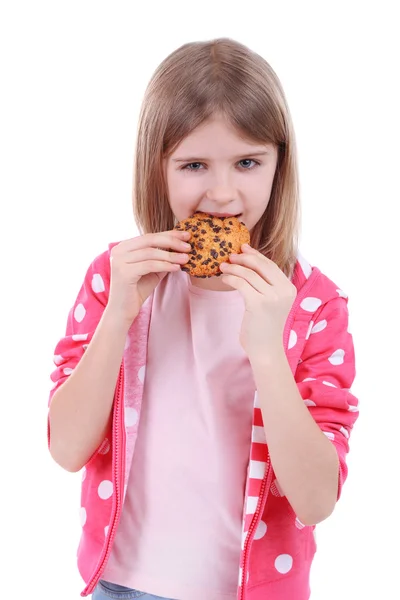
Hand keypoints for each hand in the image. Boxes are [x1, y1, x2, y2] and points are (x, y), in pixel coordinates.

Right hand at [106, 230, 191, 326]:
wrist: (123, 310)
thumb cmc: (138, 289)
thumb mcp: (152, 270)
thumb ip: (162, 257)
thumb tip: (182, 247)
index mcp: (124, 246)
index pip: (149, 236)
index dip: (169, 234)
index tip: (186, 235)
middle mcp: (118, 250)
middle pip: (150, 240)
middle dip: (172, 241)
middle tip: (188, 246)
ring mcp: (119, 261)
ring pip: (150, 253)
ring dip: (171, 255)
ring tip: (185, 258)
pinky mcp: (124, 272)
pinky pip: (149, 265)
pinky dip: (165, 265)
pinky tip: (176, 268)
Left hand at [219, 244, 296, 359]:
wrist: (266, 350)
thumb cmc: (264, 326)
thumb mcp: (270, 302)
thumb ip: (265, 285)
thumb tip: (249, 262)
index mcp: (289, 288)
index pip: (270, 265)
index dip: (255, 255)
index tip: (243, 248)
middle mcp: (284, 291)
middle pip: (261, 265)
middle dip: (244, 258)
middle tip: (230, 256)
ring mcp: (272, 297)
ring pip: (249, 274)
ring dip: (233, 268)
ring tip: (222, 267)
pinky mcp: (258, 304)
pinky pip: (241, 284)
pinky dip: (230, 278)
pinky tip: (224, 279)